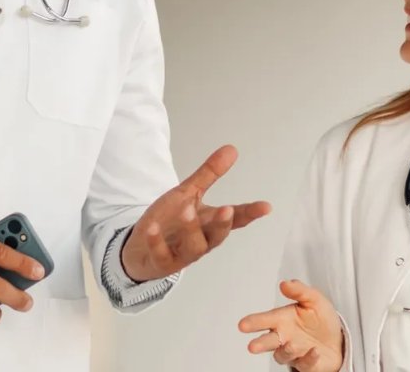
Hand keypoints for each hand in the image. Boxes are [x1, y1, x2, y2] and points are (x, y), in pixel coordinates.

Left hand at [119, 144, 271, 282]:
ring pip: (193, 247)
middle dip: (222, 223)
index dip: (251, 213)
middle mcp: (201, 240)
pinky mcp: (161, 261)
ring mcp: (182, 253)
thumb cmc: (170, 220)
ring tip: (187, 209)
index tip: (266, 207)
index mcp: (211, 223)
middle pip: (217, 236)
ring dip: (191, 229)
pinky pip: (161, 254)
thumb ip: (210, 174)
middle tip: (227, 209)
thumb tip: (232, 149)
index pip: (236, 218)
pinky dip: (156, 242)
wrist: (142, 248)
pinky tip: (152, 228)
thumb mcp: (189, 193)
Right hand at [239, 280, 346, 370]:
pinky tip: (314, 351)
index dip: (253, 322)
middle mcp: (284, 337)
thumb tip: (285, 283)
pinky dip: (309, 358)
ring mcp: (293, 353)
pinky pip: (304, 364)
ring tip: (292, 344)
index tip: (242, 325)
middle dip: (260, 344)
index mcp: (282, 320)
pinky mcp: (306, 364)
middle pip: (268, 341)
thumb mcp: (314, 299)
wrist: (337, 338)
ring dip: (286, 350)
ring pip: (283, 355)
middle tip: (253, 346)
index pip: (264, 320)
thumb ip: (299, 291)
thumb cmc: (320, 319)